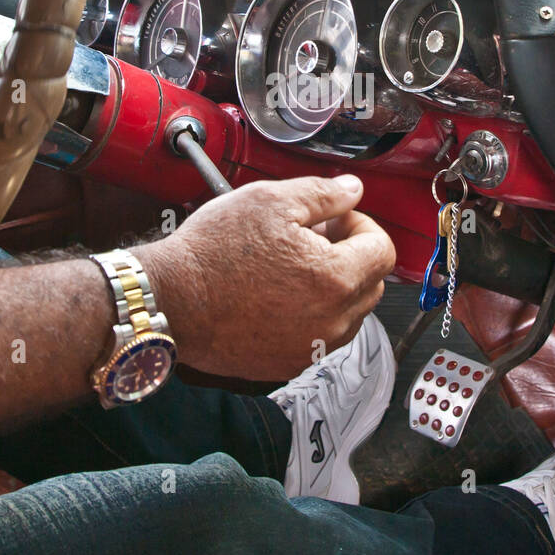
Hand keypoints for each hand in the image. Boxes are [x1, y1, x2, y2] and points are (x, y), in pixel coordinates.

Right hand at [134, 176, 397, 379]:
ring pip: (349, 314)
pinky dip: (312, 313)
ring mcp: (311, 348)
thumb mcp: (271, 200)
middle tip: (312, 236)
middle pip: (371, 284)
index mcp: (337, 279)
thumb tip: (353, 190)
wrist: (170, 301)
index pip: (383, 251)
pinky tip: (277, 293)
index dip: (361, 225)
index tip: (335, 218)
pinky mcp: (288, 364)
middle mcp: (333, 322)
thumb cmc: (214, 252)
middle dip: (351, 255)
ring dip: (334, 286)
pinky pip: (320, 336)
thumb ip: (324, 193)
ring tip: (291, 265)